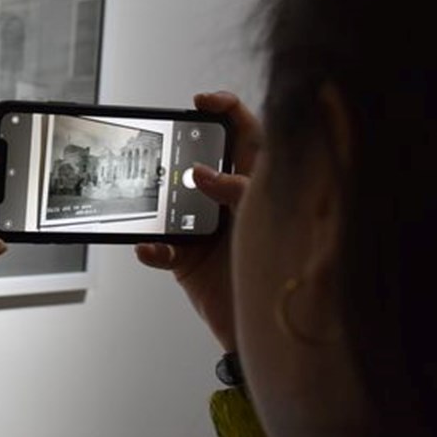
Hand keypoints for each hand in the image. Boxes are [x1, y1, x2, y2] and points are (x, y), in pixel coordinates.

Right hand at [135, 91, 262, 351]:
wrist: (269, 335)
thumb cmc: (284, 275)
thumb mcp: (268, 218)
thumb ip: (239, 190)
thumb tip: (202, 175)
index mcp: (259, 183)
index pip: (246, 133)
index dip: (226, 109)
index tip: (203, 101)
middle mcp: (228, 201)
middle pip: (199, 160)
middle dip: (181, 150)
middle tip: (168, 141)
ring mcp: (204, 229)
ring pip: (170, 201)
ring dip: (159, 201)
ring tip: (157, 201)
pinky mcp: (185, 260)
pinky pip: (158, 248)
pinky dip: (151, 248)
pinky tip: (151, 247)